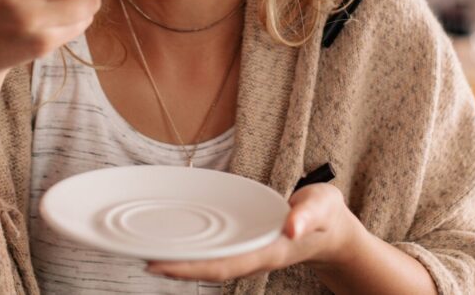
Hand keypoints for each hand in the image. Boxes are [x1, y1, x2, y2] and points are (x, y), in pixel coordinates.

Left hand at [146, 183, 363, 282]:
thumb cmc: (326, 215)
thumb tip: (291, 225)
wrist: (334, 232)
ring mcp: (251, 254)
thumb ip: (308, 214)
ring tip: (149, 252)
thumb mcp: (323, 205)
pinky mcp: (249, 246)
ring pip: (211, 264)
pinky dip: (195, 251)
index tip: (160, 264)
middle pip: (210, 269)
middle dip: (177, 267)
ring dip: (182, 261)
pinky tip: (179, 242)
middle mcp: (256, 257)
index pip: (223, 265)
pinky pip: (217, 253)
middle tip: (141, 258)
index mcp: (269, 250)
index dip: (190, 267)